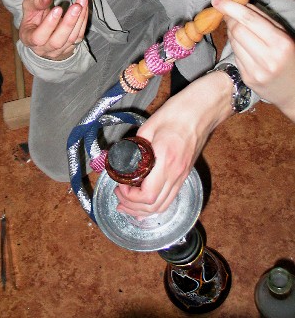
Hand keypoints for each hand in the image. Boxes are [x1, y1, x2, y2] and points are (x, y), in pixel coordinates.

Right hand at [19, 0, 88, 60]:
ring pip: (71, 39)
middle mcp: (43, 49)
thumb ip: (36, 1)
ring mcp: (58, 51)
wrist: (40, 30)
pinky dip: (83, 21)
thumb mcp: (29, 7)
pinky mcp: (70, 47)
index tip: (58, 8)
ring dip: (79, 19)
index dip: (49, 24)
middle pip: (57, 41)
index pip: (38, 37)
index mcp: (29, 39)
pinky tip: (84, 7)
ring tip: (82, 2)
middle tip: (76, 6)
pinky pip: (79, 36)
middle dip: (68, 23)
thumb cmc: (33, 17)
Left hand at [114, 72, 231, 216]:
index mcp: (166, 160)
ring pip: (163, 206)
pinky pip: (170, 197)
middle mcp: (176, 173)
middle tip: (118, 197)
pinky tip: (145, 205)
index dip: (130, 197)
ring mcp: (183, 175)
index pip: (148, 195)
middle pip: (154, 206)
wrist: (203, 110)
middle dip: (132, 207)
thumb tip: (122, 157)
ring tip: (127, 204)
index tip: (119, 186)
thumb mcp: (149, 126)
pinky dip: (156, 205)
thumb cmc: (177, 113)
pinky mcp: (185, 174)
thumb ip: (136, 144)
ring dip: (143, 210)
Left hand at [212, 0, 294, 119]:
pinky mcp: (247, 79)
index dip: (230, 8)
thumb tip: (242, 4)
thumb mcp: (285, 36)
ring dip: (231, 32)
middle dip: (230, 18)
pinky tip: (243, 45)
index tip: (218, 0)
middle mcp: (267, 58)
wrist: (294, 90)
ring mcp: (255, 71)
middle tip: (228, 13)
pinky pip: (235, 55)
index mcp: (280, 43)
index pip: (248, 20)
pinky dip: (236, 46)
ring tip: (239, 29)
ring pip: (233, 42)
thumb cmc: (291, 58)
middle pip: (237, 30)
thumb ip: (264, 19)